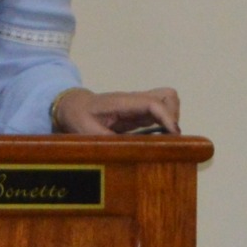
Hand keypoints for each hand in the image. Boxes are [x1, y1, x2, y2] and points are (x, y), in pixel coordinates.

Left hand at [52, 86, 180, 136]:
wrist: (72, 107)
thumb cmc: (78, 117)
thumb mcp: (87, 131)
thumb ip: (107, 140)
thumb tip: (130, 150)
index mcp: (122, 102)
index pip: (152, 103)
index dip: (167, 117)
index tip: (174, 134)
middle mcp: (134, 101)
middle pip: (167, 96)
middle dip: (173, 116)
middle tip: (168, 137)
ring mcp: (138, 106)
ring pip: (167, 102)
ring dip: (171, 119)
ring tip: (165, 138)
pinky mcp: (139, 113)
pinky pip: (160, 113)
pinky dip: (166, 124)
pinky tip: (159, 139)